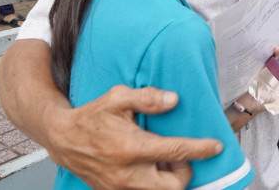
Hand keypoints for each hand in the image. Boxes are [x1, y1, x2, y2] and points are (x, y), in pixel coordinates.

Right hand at [45, 85, 222, 189]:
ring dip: (168, 179)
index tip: (216, 146)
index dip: (201, 149)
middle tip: (180, 156)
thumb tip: (173, 100)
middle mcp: (127, 173)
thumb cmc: (91, 117)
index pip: (177, 152)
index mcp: (131, 147)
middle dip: (185, 172)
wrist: (62, 138)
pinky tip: (149, 166)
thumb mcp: (118, 98)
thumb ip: (148, 97)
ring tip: (162, 160)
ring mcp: (120, 187)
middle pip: (174, 186)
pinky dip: (153, 183)